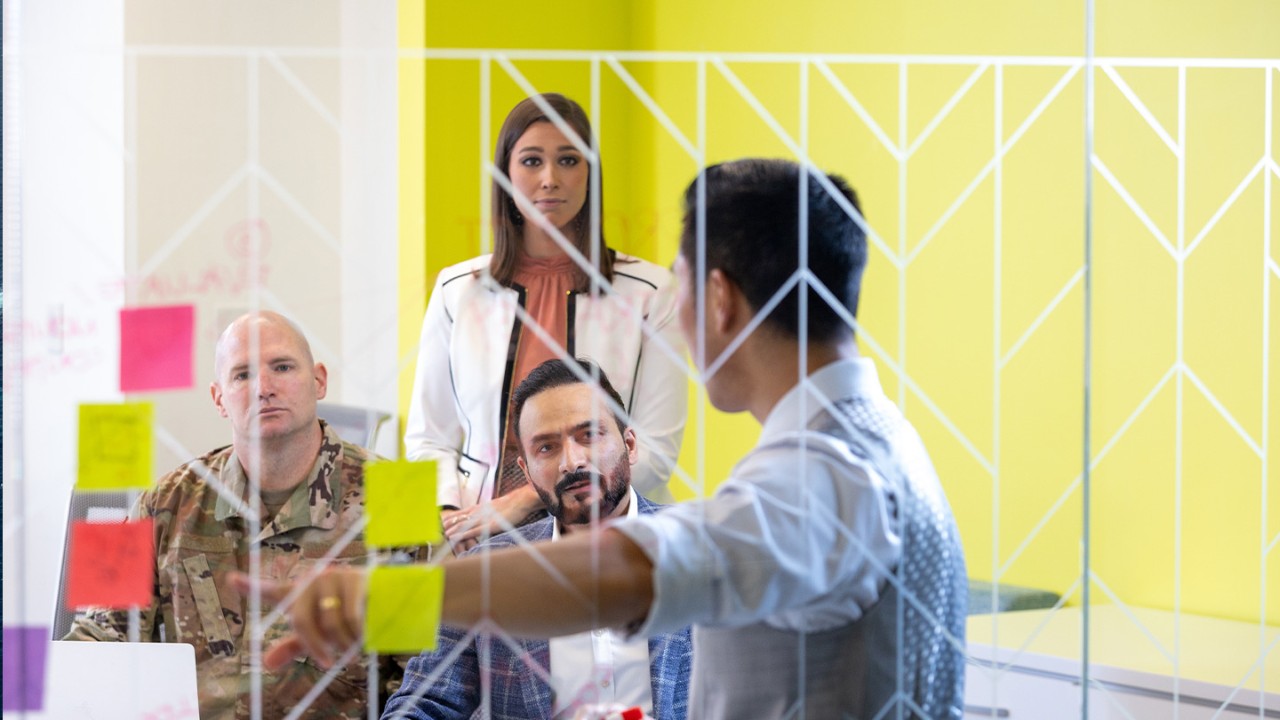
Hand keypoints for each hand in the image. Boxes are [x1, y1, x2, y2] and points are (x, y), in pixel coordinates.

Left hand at [228, 567, 366, 670]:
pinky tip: (364, 636)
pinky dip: (357, 634)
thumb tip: (266, 664)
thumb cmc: (344, 617)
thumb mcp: (318, 635)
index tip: (231, 579)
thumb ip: (293, 647)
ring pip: (330, 623)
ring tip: (353, 648)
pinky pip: (351, 617)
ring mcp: (333, 576)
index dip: (249, 586)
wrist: (382, 601)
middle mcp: (311, 580)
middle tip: (327, 664)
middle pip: (301, 621)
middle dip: (316, 647)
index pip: (270, 591)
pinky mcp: (355, 578)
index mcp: (297, 594)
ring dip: (343, 644)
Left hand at [442, 486, 543, 552]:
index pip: (462, 512)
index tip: (442, 522)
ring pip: (464, 525)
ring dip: (453, 530)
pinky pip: (474, 531)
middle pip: (460, 518)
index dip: (451, 518)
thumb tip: (484, 517)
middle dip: (449, 524)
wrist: (522, 500)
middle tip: (438, 530)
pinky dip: (463, 534)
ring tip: (445, 535)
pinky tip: (457, 537)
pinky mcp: (490, 525)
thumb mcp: (496, 507)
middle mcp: (479, 511)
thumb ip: (488, 512)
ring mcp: (484, 518)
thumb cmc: (512, 505)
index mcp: (481, 507)